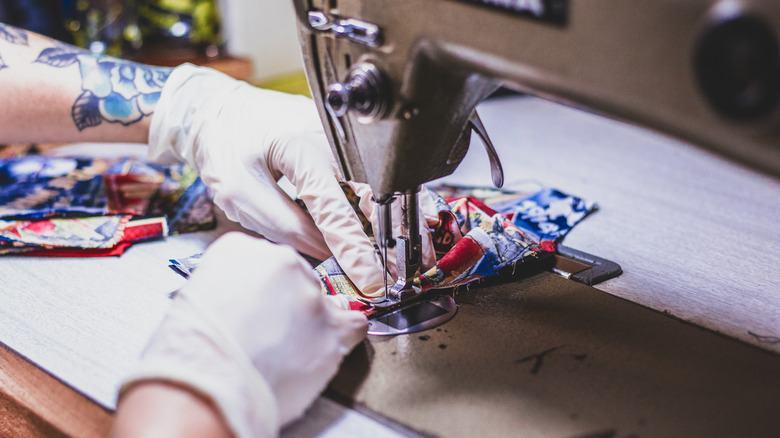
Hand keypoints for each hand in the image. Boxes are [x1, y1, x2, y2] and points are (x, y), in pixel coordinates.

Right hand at [120, 232, 366, 436]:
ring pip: (323, 300)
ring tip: (288, 349)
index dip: (261, 289)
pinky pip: (354, 322)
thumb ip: (227, 285)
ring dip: (310, 322)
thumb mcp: (193, 296)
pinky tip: (329, 344)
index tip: (259, 305)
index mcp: (240, 248)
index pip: (265, 259)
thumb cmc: (188, 352)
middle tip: (270, 332)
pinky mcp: (332, 328)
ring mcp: (310, 295)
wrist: (202, 386)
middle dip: (286, 304)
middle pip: (296, 277)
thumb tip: (247, 299)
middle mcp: (280, 261)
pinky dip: (344, 334)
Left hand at [147, 65, 434, 297]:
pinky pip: (369, 180)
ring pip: (377, 188)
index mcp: (300, 146)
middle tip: (401, 274)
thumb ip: (285, 226)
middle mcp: (331, 138)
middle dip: (389, 238)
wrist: (222, 109)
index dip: (355, 248)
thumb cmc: (225, 146)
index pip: (335, 207)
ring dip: (393, 224)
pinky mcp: (345, 145)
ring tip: (406, 259)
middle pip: (371, 195)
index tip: (371, 279)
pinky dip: (382, 208)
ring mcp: (343, 139)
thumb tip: (328, 254)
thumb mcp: (240, 193)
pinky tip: (395, 230)